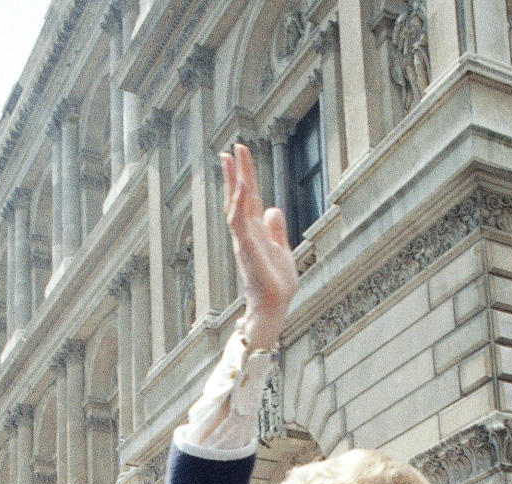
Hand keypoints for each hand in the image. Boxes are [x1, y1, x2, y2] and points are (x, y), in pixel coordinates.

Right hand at [221, 143, 297, 349]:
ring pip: (234, 206)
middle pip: (238, 197)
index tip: (238, 154)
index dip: (244, 175)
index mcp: (255, 231)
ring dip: (233, 182)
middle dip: (234, 173)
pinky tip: (242, 188)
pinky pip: (240, 223)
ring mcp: (244, 241)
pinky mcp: (247, 250)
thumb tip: (274, 209)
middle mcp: (246, 233)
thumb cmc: (277, 284)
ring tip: (231, 160)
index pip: (248, 198)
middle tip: (229, 149)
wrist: (275, 307)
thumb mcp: (282, 250)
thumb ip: (276, 230)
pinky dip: (239, 205)